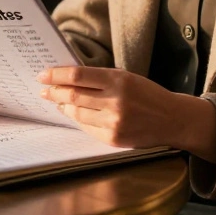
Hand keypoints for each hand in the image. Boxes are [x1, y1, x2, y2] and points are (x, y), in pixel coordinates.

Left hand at [37, 66, 215, 158]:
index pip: (77, 76)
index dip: (56, 75)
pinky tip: (73, 114)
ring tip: (57, 101)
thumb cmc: (146, 94)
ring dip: (63, 107)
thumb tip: (66, 79)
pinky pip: (87, 128)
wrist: (172, 119)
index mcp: (118, 80)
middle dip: (54, 92)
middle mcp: (115, 101)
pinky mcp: (113, 139)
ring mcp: (114, 122)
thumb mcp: (125, 78)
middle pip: (72, 95)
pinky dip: (77, 119)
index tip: (43, 75)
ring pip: (76, 113)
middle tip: (43, 89)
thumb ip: (99, 78)